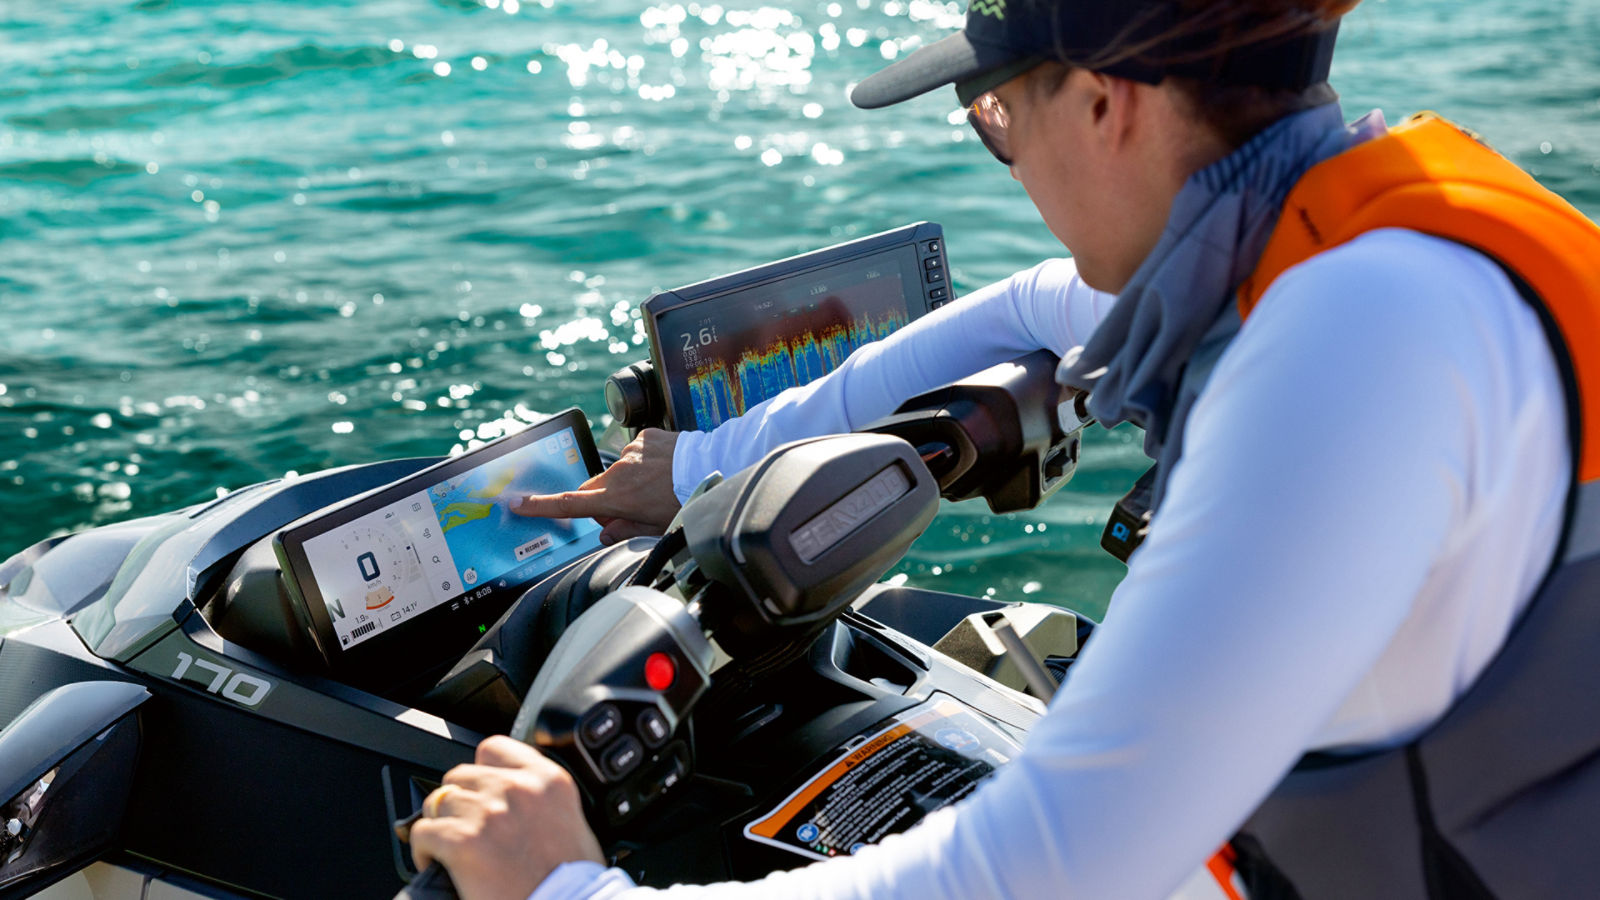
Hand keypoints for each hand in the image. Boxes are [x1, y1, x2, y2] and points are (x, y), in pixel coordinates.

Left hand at [409, 736, 602, 899]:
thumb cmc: (572, 880)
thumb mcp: (572, 821)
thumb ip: (540, 797)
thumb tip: (510, 795)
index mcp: (548, 780)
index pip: (495, 748)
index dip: (481, 770)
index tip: (480, 787)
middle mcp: (516, 788)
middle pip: (460, 775)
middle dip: (459, 801)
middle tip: (467, 826)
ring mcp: (487, 812)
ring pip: (437, 802)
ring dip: (441, 824)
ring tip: (450, 847)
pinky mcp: (461, 841)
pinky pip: (422, 832)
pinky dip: (424, 850)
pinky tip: (438, 863)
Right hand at [511, 428, 679, 543]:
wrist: (712, 465)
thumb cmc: (687, 501)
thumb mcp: (657, 528)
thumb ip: (626, 531)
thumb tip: (605, 533)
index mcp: (617, 497)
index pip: (570, 504)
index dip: (541, 505)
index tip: (519, 503)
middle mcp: (619, 472)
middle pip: (592, 488)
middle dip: (601, 500)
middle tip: (628, 510)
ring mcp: (631, 451)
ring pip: (617, 471)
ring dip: (627, 480)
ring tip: (656, 487)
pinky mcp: (644, 436)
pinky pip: (634, 452)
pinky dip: (642, 462)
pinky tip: (663, 469)